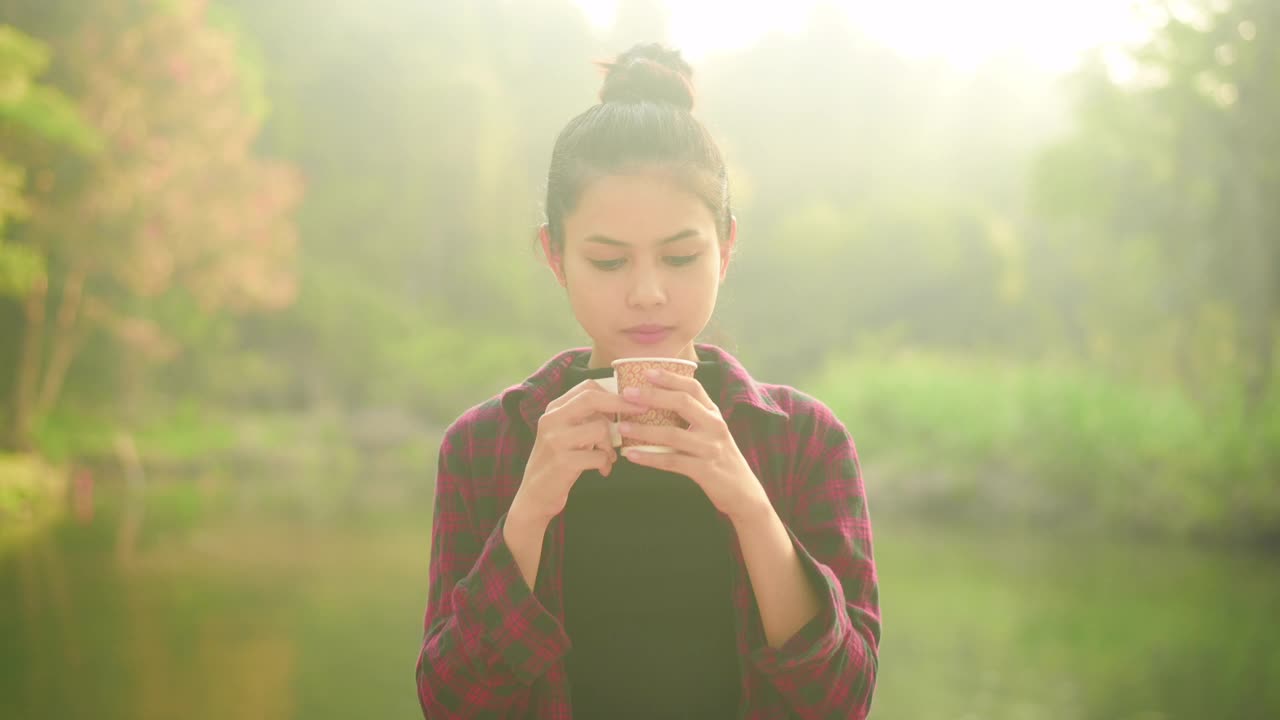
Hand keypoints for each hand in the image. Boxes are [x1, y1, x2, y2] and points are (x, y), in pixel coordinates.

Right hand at [512, 379, 646, 523]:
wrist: (535, 494)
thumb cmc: (558, 460)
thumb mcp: (565, 433)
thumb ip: (584, 418)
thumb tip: (621, 403)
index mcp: (554, 409)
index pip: (586, 387)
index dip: (614, 391)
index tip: (633, 399)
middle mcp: (551, 420)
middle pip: (591, 398)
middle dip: (621, 403)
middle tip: (642, 409)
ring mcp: (555, 440)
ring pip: (599, 428)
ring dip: (611, 445)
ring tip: (609, 456)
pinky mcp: (563, 462)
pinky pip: (599, 455)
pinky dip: (606, 463)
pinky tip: (603, 470)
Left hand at [618, 370, 771, 521]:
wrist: (743, 492)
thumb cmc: (721, 459)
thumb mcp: (712, 432)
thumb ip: (693, 417)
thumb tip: (657, 404)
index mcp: (714, 414)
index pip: (693, 388)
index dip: (670, 378)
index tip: (647, 372)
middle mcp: (714, 426)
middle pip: (682, 403)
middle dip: (653, 396)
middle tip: (627, 394)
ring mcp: (710, 448)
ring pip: (672, 435)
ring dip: (644, 430)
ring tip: (622, 426)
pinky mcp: (704, 470)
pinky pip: (671, 461)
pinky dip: (649, 458)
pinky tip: (632, 455)